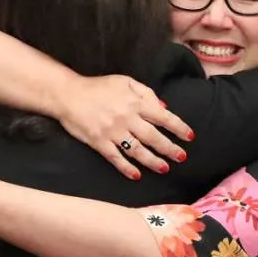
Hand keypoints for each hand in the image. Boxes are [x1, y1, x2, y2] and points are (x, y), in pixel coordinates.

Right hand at [56, 75, 193, 179]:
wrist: (68, 95)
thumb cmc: (97, 87)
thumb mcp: (124, 81)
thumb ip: (146, 92)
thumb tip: (163, 107)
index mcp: (135, 103)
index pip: (163, 117)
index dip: (179, 128)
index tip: (189, 137)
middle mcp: (127, 119)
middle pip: (154, 137)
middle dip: (170, 149)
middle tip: (181, 157)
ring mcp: (113, 132)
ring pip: (138, 151)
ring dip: (153, 161)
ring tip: (164, 168)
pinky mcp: (99, 143)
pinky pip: (115, 158)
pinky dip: (126, 168)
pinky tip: (136, 175)